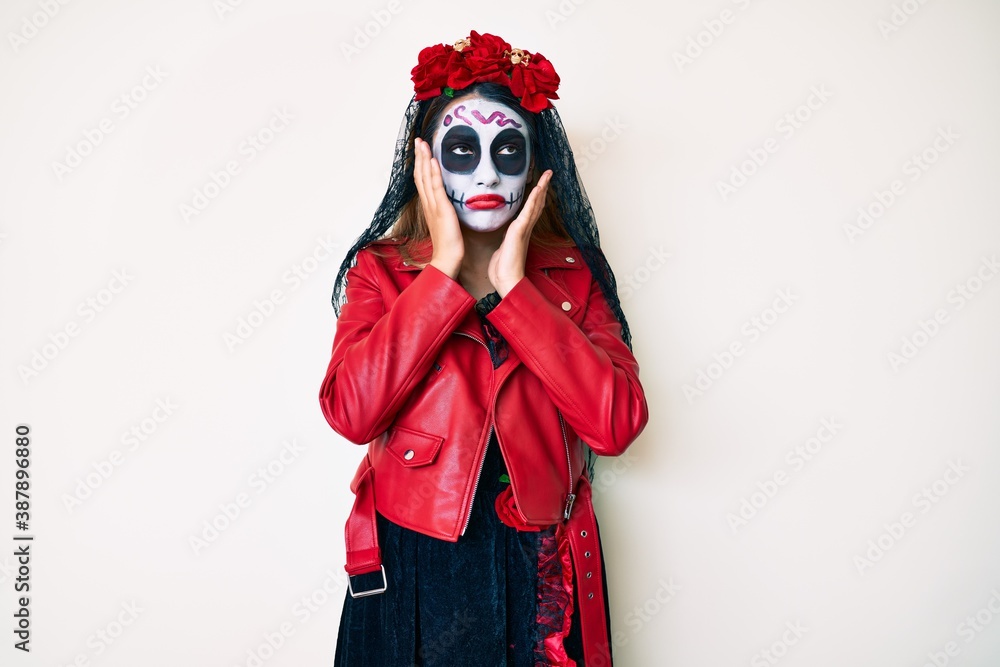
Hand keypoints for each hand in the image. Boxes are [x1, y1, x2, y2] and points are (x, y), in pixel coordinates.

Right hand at [413, 137, 463, 277]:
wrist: (447, 259)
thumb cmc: (448, 245)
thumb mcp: (446, 223)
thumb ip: (445, 212)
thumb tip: (449, 205)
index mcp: (429, 207)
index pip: (422, 181)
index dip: (420, 165)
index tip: (420, 150)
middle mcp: (428, 204)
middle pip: (420, 175)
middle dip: (418, 156)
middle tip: (418, 140)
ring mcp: (433, 206)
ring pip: (425, 178)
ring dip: (423, 159)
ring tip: (422, 143)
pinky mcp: (441, 210)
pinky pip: (435, 188)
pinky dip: (433, 173)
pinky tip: (432, 161)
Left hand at [489, 170, 552, 296]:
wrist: (506, 280)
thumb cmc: (503, 270)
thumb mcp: (502, 250)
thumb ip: (504, 242)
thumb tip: (503, 240)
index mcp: (520, 232)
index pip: (530, 210)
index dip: (536, 197)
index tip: (539, 185)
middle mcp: (525, 228)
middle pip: (537, 204)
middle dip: (543, 188)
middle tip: (548, 174)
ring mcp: (523, 229)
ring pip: (535, 204)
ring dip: (541, 188)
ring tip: (547, 175)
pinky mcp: (520, 231)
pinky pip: (528, 212)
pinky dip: (534, 199)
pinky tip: (538, 188)